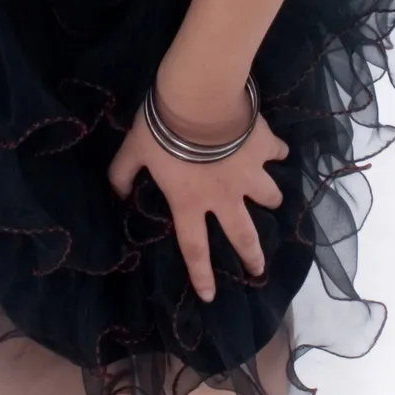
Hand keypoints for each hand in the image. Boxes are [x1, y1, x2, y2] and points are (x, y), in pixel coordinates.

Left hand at [106, 86, 289, 303]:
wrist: (200, 98)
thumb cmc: (163, 129)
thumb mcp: (134, 150)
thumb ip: (122, 173)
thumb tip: (115, 192)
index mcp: (190, 202)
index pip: (194, 248)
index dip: (201, 274)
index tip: (209, 295)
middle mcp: (224, 197)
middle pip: (243, 236)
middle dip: (253, 256)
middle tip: (259, 270)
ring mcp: (249, 174)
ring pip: (269, 197)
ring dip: (271, 200)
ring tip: (273, 200)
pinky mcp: (264, 148)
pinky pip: (277, 154)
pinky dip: (278, 153)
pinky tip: (278, 151)